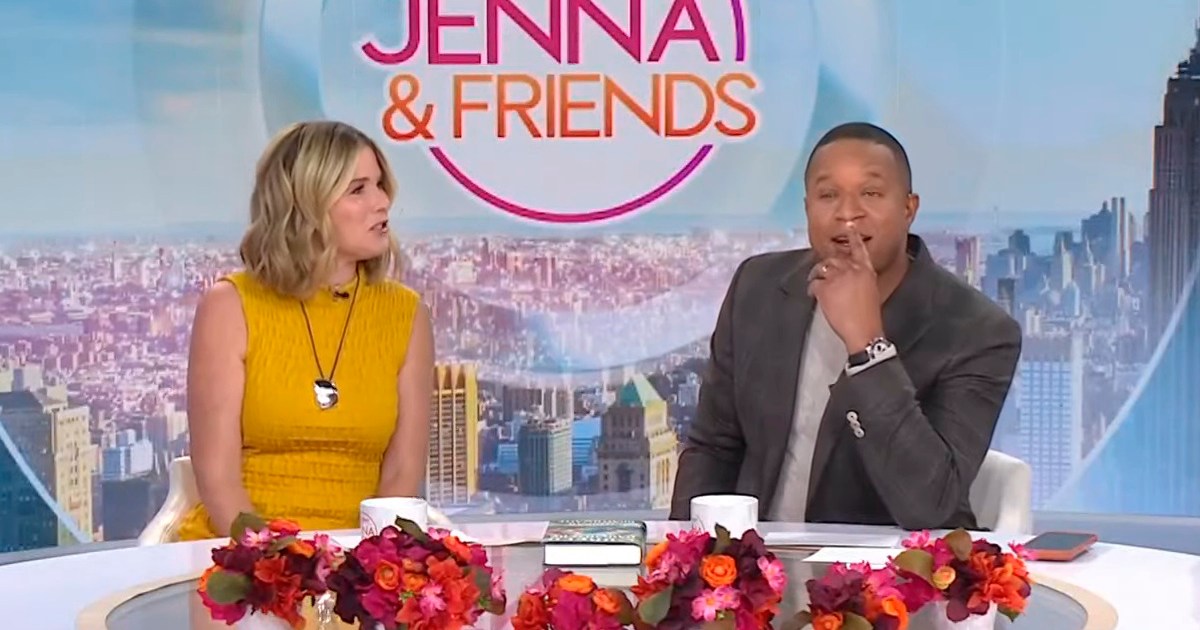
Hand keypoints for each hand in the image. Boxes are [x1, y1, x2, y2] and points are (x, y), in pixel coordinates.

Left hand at [807, 225, 884, 351]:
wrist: (863, 329)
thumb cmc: (868, 315)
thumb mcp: (870, 291)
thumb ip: (860, 279)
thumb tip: (849, 278)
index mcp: (866, 270)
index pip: (859, 249)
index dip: (854, 237)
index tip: (849, 227)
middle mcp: (852, 270)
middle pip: (835, 259)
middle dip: (827, 265)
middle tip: (822, 272)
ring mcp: (837, 278)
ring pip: (821, 268)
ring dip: (816, 275)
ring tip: (814, 283)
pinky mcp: (825, 288)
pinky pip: (814, 283)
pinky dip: (812, 289)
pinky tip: (813, 295)